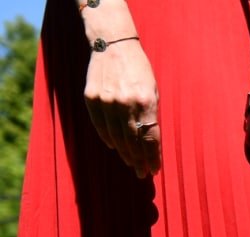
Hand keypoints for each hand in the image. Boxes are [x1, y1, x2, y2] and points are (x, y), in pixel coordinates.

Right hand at [83, 39, 160, 177]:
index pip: (150, 139)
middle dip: (140, 160)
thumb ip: (152, 116)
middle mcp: (125, 104)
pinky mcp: (91, 98)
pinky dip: (108, 139)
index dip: (152, 157)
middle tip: (143, 173)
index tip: (155, 170)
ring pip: (116, 137)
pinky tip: (115, 148)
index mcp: (145, 102)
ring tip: (132, 165)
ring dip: (125, 154)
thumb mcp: (153, 91)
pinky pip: (100, 126)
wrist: (113, 46)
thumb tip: (151, 143)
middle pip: (133, 142)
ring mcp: (106, 101)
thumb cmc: (139, 70)